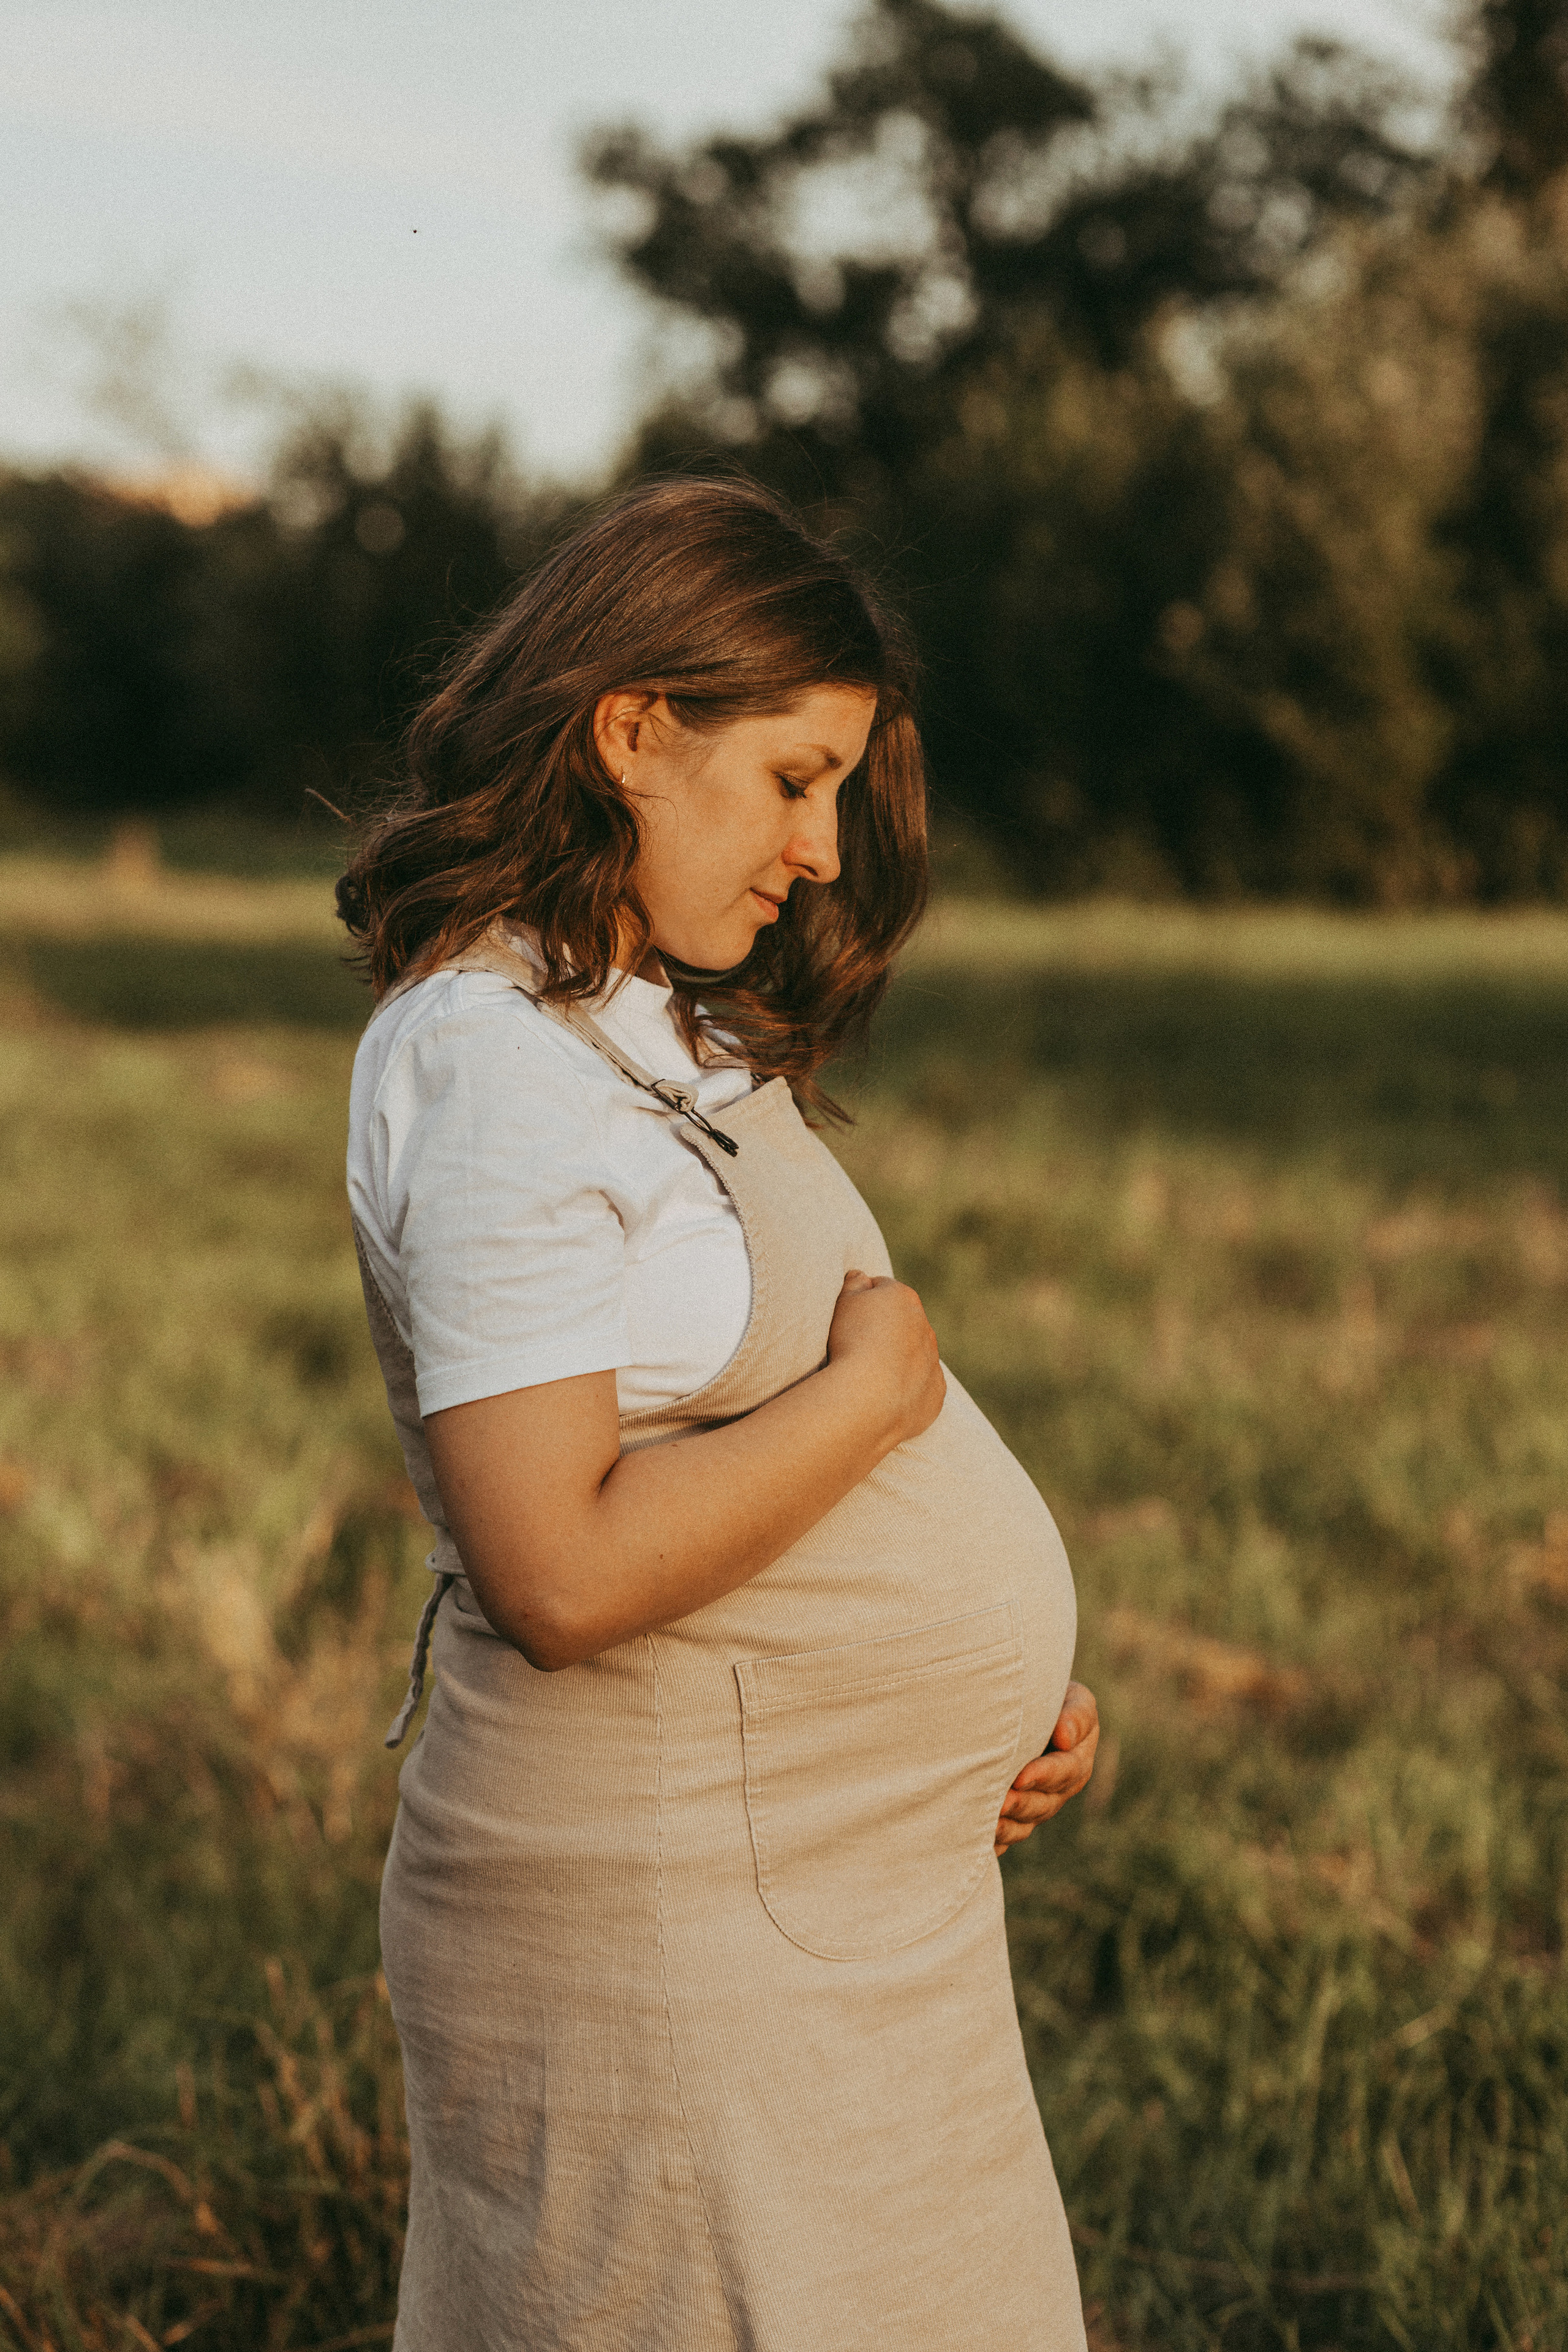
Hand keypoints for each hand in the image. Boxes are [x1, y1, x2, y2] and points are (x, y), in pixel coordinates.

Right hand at [826, 1270, 945, 1446]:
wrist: (869, 1396)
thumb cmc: (851, 1342)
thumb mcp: (843, 1302)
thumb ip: (854, 1284)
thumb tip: (861, 1275)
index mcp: (904, 1298)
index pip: (881, 1289)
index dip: (862, 1302)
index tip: (848, 1320)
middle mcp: (925, 1326)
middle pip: (902, 1322)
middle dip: (885, 1331)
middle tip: (857, 1348)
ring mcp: (933, 1360)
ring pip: (915, 1354)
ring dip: (898, 1359)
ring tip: (870, 1375)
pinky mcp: (936, 1391)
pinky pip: (922, 1385)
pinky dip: (907, 1388)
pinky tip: (885, 1397)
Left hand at [994, 1681, 1099, 1854]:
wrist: (1025, 1712)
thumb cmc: (1050, 1698)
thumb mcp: (1073, 1699)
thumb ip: (1076, 1715)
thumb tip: (1064, 1738)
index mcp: (1077, 1761)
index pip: (1065, 1771)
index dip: (1043, 1775)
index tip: (1021, 1777)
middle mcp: (1059, 1790)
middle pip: (1044, 1804)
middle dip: (1022, 1805)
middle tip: (1001, 1803)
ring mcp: (1036, 1807)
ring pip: (1024, 1825)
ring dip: (1007, 1827)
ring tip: (987, 1823)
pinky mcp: (1014, 1819)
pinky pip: (1006, 1837)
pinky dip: (993, 1842)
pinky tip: (977, 1841)